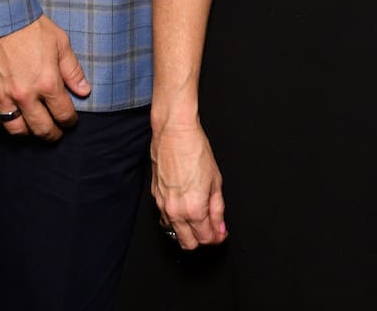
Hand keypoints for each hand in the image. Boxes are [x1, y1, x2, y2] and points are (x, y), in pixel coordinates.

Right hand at [0, 14, 90, 140]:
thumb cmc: (31, 27)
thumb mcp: (60, 43)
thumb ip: (72, 70)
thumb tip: (84, 91)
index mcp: (48, 83)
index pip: (63, 114)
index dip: (70, 121)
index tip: (71, 121)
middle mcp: (25, 95)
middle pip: (41, 128)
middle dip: (52, 134)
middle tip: (56, 133)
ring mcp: (3, 96)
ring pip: (16, 130)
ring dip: (28, 132)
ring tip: (34, 127)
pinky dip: (3, 123)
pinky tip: (12, 117)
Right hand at [151, 122, 227, 249]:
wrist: (175, 132)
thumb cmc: (195, 149)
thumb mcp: (216, 180)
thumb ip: (218, 209)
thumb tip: (220, 227)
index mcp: (194, 210)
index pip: (206, 238)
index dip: (216, 237)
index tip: (221, 232)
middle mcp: (176, 212)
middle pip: (189, 243)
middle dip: (202, 238)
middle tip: (212, 227)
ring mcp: (163, 205)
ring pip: (175, 233)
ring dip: (188, 230)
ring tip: (199, 216)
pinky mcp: (155, 197)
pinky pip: (165, 218)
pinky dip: (176, 219)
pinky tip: (185, 207)